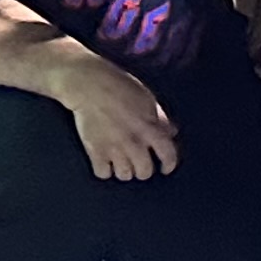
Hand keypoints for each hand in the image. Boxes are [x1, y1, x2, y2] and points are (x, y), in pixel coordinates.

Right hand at [52, 44, 180, 182]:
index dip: (169, 164)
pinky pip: (103, 173)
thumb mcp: (147, 98)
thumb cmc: (119, 86)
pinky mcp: (95, 151)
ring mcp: (114, 148)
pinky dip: (105, 170)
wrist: (89, 85)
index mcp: (150, 128)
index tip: (166, 167)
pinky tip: (106, 161)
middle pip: (144, 172)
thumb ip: (160, 118)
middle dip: (144, 169)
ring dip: (125, 170)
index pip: (168, 154)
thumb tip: (171, 132)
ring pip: (124, 175)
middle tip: (140, 163)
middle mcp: (134, 142)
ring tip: (123, 162)